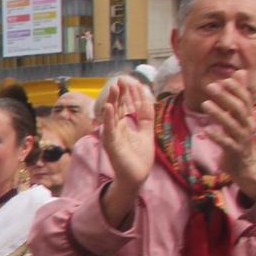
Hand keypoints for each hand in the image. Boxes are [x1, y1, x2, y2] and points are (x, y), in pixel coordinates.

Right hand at [99, 76, 156, 194]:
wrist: (136, 177)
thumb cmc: (138, 156)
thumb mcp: (146, 131)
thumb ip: (145, 116)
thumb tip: (147, 98)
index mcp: (123, 125)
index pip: (125, 105)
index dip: (128, 93)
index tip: (132, 80)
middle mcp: (115, 128)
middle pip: (117, 106)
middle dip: (120, 92)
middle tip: (121, 78)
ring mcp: (112, 135)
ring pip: (111, 115)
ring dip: (112, 100)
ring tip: (114, 87)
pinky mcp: (111, 144)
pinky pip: (109, 129)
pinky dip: (109, 117)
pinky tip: (110, 107)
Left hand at [203, 76, 255, 199]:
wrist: (245, 163)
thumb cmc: (239, 135)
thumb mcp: (240, 114)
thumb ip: (239, 94)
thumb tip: (240, 71)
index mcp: (248, 115)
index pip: (245, 99)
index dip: (237, 88)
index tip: (224, 79)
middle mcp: (247, 125)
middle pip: (239, 109)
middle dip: (225, 97)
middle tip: (210, 86)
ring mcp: (242, 138)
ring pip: (232, 125)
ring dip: (219, 114)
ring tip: (205, 104)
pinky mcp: (234, 151)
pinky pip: (227, 143)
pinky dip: (218, 137)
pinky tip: (207, 131)